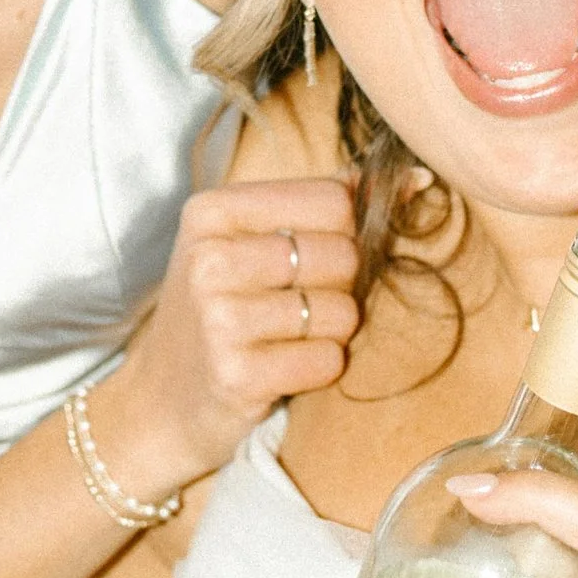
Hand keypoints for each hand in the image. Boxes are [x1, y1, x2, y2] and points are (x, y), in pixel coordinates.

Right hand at [88, 177, 358, 505]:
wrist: (160, 401)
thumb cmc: (220, 311)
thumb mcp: (249, 241)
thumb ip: (325, 204)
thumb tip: (416, 177)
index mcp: (212, 211)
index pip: (332, 200)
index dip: (346, 231)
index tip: (318, 255)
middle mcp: (209, 258)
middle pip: (343, 254)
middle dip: (341, 286)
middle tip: (302, 304)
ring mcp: (219, 318)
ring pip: (342, 311)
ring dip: (332, 332)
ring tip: (289, 338)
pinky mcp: (236, 375)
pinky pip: (328, 362)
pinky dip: (319, 369)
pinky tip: (283, 369)